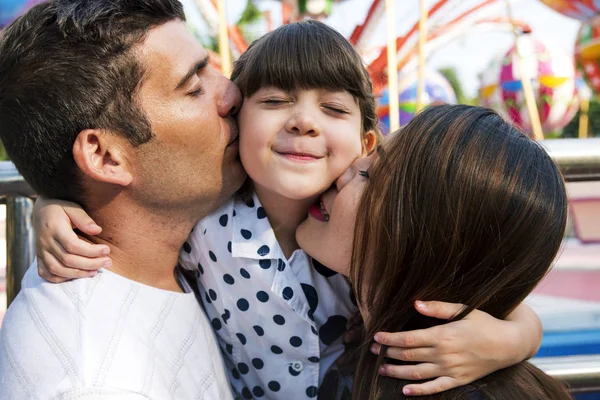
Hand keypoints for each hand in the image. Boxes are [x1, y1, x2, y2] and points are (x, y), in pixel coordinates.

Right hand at [34, 196, 109, 281]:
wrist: (41, 209)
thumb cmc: (61, 206)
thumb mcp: (72, 206)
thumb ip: (84, 219)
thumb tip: (97, 230)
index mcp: (54, 228)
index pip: (73, 245)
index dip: (91, 251)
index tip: (107, 250)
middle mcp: (45, 242)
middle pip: (68, 260)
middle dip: (90, 264)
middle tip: (108, 262)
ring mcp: (41, 251)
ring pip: (57, 270)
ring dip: (78, 274)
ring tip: (96, 271)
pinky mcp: (39, 257)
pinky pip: (46, 274)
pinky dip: (61, 278)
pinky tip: (77, 275)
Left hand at [371, 300, 534, 395]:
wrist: (508, 344)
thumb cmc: (484, 322)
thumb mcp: (463, 309)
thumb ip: (437, 307)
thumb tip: (415, 303)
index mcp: (442, 335)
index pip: (408, 339)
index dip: (390, 339)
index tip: (376, 337)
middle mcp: (444, 354)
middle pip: (409, 356)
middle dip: (388, 353)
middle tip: (373, 351)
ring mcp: (450, 370)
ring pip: (417, 373)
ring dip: (397, 372)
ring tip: (382, 369)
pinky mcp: (458, 380)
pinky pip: (435, 388)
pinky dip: (419, 391)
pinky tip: (405, 391)